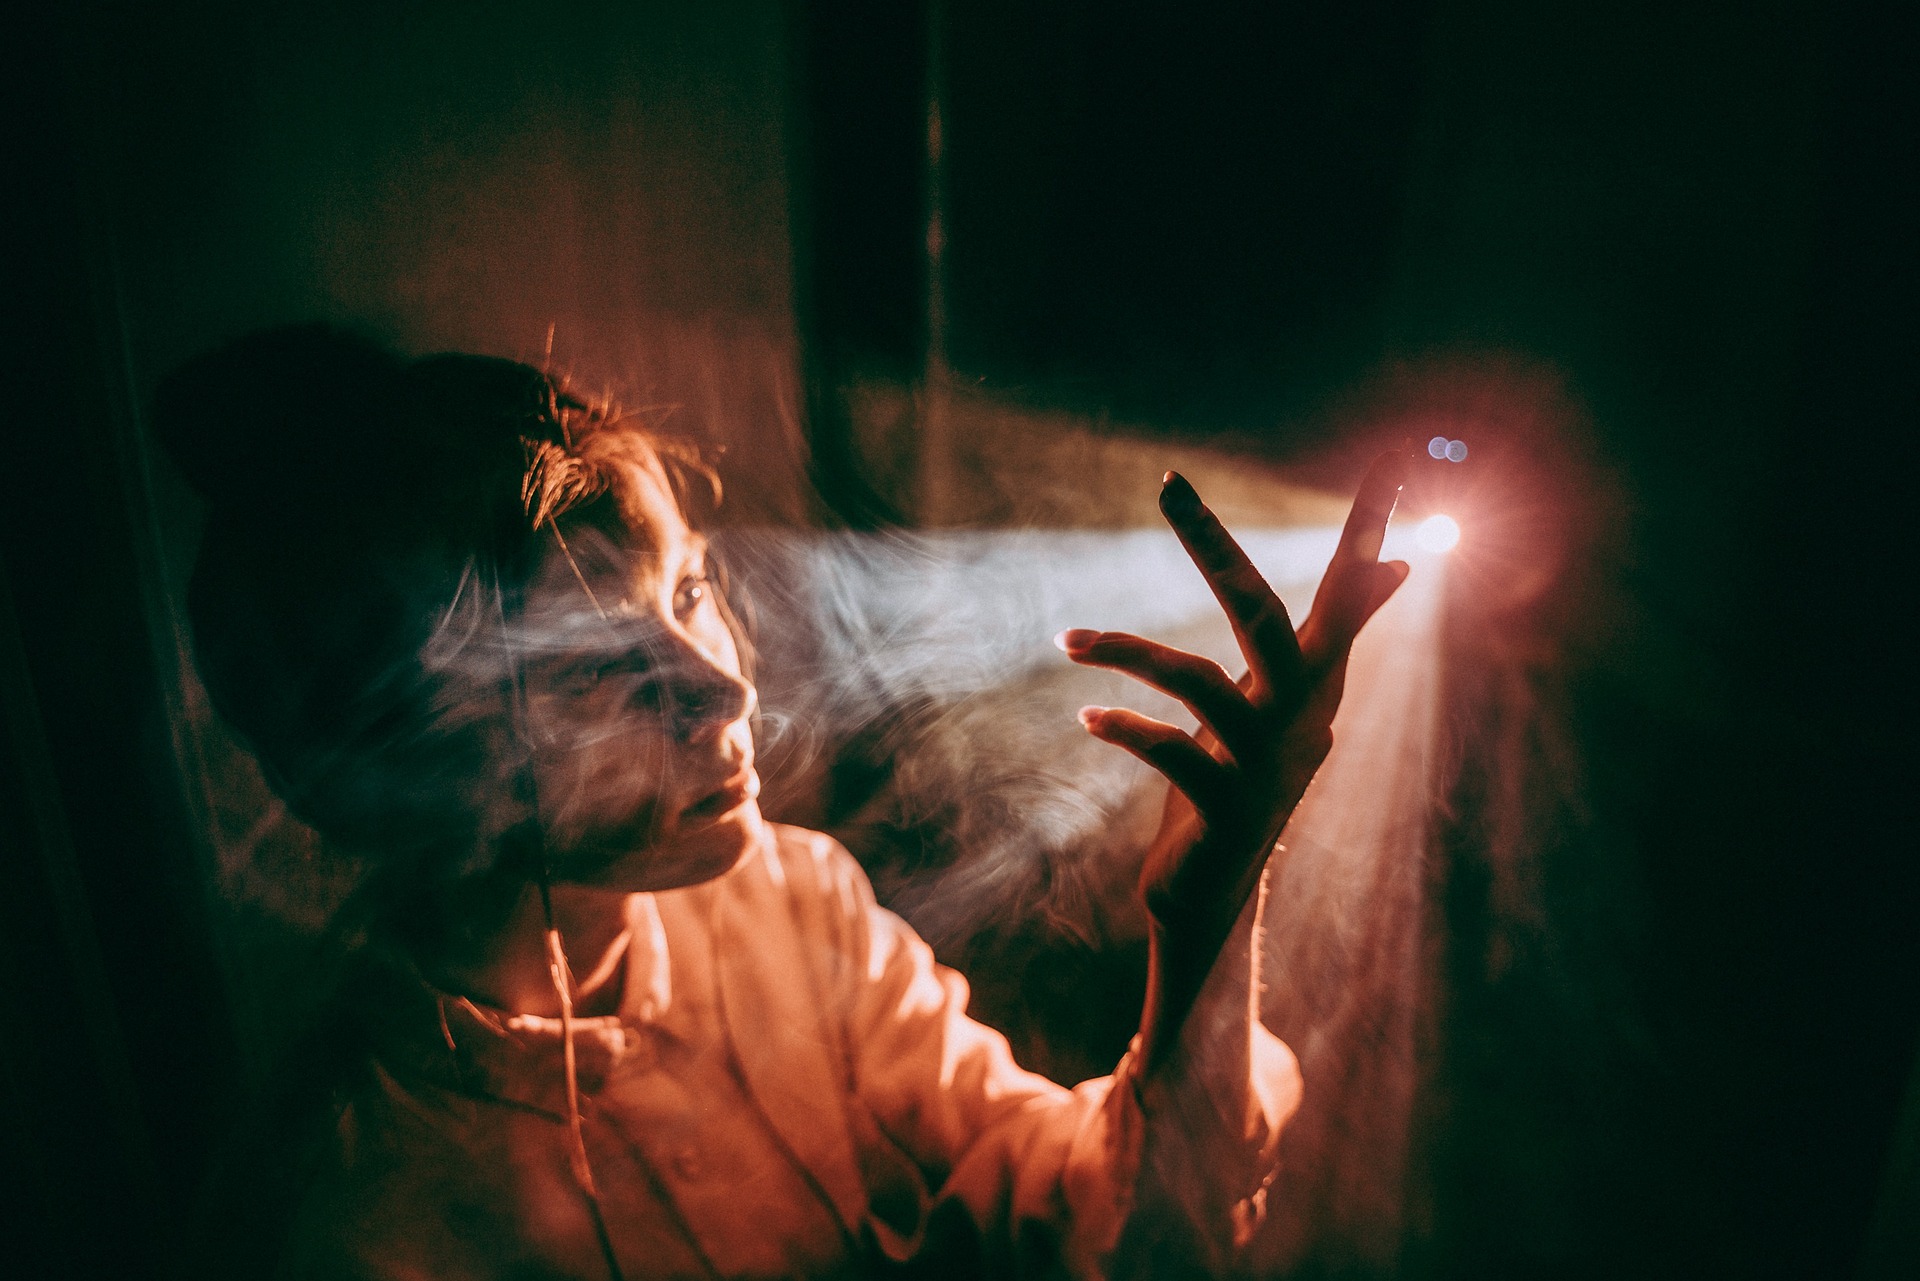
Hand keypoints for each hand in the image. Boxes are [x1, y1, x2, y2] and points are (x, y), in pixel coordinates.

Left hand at [1059, 450, 1409, 1070]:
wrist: (1209, 893)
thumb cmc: (1232, 780)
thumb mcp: (1275, 701)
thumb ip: (1325, 634)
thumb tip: (1396, 567)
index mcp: (1313, 683)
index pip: (1349, 589)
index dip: (1373, 525)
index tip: (1399, 455)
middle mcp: (1299, 716)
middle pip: (1262, 613)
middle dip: (1213, 546)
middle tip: (1170, 484)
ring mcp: (1264, 765)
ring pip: (1200, 681)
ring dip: (1127, 651)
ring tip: (1068, 639)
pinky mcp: (1224, 808)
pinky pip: (1171, 752)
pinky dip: (1126, 726)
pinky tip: (1088, 714)